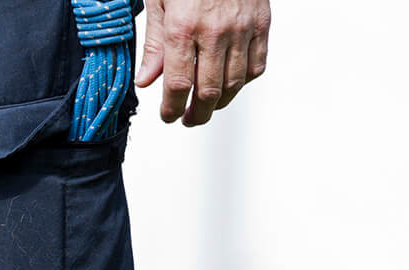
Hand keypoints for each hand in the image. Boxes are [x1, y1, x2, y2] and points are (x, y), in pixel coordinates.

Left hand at [137, 0, 270, 126]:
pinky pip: (257, 65)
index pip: (177, 85)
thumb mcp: (159, 0)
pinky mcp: (262, 22)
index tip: (167, 116)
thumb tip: (147, 80)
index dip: (171, 109)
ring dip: (219, 102)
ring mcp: (243, 28)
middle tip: (188, 118)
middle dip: (196, 114)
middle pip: (208, 92)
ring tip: (207, 105)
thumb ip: (155, 43)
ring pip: (234, 84)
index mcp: (184, 26)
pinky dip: (243, 81)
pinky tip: (230, 82)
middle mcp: (215, 31)